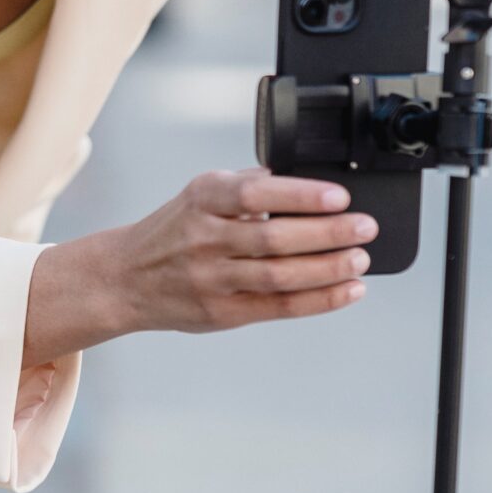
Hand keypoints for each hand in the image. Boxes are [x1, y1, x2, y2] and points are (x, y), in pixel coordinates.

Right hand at [110, 167, 374, 335]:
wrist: (126, 277)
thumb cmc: (174, 231)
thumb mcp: (200, 194)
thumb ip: (246, 185)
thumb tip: (304, 180)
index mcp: (201, 198)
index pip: (254, 193)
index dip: (300, 195)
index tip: (338, 196)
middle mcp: (204, 238)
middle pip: (273, 238)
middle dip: (327, 233)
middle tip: (364, 227)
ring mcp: (211, 279)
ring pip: (279, 275)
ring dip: (328, 269)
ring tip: (359, 259)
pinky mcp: (222, 313)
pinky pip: (279, 307)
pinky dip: (319, 300)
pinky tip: (347, 290)